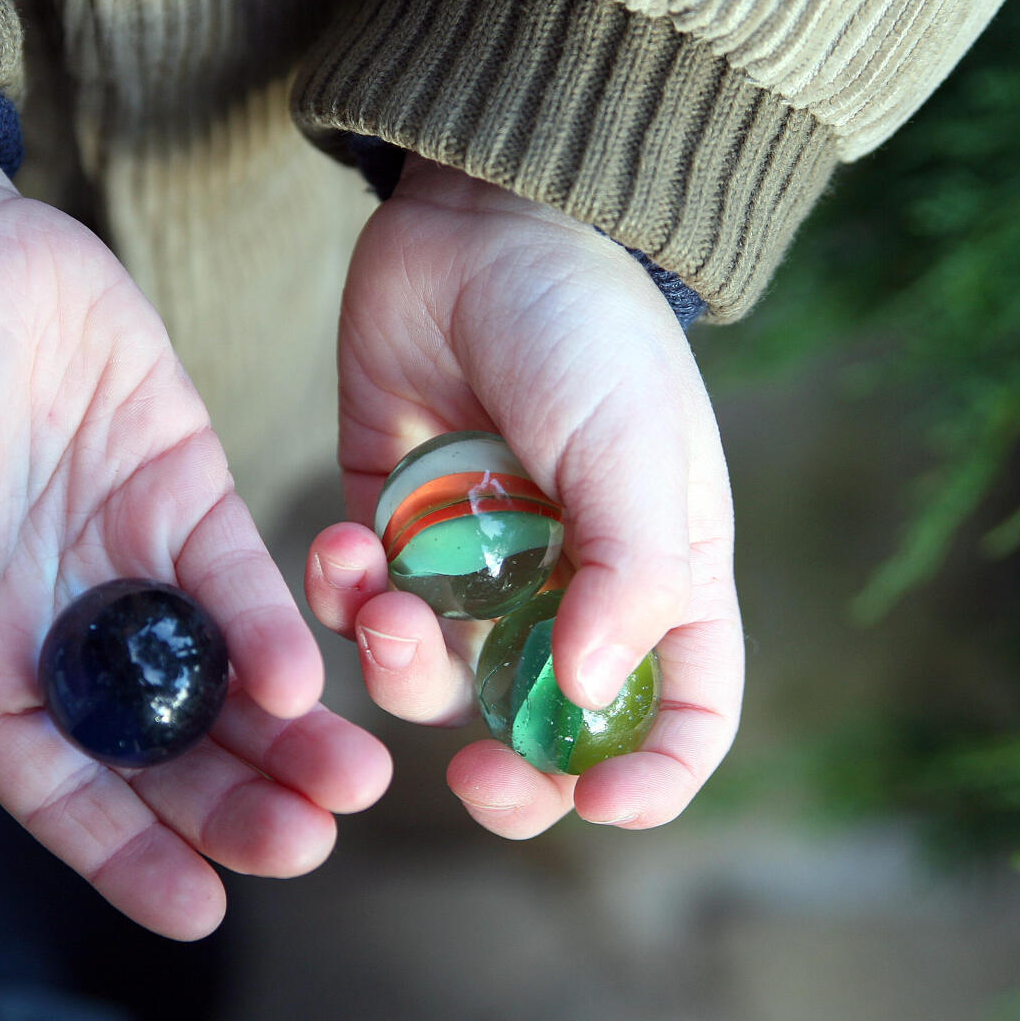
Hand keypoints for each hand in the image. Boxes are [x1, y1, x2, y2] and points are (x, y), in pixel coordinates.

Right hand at [0, 140, 390, 939]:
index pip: (62, 789)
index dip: (128, 856)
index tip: (202, 912)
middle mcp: (67, 633)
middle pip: (164, 748)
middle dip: (235, 804)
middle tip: (310, 843)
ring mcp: (134, 565)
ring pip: (221, 678)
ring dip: (285, 737)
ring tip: (353, 785)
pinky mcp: (190, 493)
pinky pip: (244, 579)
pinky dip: (277, 628)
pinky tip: (315, 676)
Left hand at [305, 155, 741, 837]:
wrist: (484, 220)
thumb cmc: (588, 330)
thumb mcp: (636, 449)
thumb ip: (627, 575)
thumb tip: (589, 696)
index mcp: (660, 576)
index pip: (680, 716)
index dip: (651, 778)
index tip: (597, 801)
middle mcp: (569, 586)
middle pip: (548, 727)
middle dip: (510, 766)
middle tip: (473, 771)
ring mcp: (474, 561)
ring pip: (435, 676)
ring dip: (401, 660)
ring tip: (380, 593)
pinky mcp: (392, 524)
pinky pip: (360, 604)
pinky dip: (341, 595)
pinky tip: (339, 546)